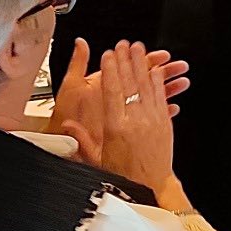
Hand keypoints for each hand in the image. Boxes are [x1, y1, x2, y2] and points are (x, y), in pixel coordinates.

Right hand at [72, 42, 184, 208]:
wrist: (151, 186)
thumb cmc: (123, 175)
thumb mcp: (96, 159)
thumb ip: (81, 139)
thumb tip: (66, 126)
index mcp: (115, 128)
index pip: (111, 91)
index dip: (109, 70)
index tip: (107, 55)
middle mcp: (135, 121)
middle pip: (129, 83)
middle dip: (125, 60)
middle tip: (122, 44)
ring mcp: (152, 120)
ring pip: (146, 85)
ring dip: (142, 64)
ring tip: (139, 48)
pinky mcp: (165, 123)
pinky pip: (160, 96)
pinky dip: (157, 81)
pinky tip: (155, 69)